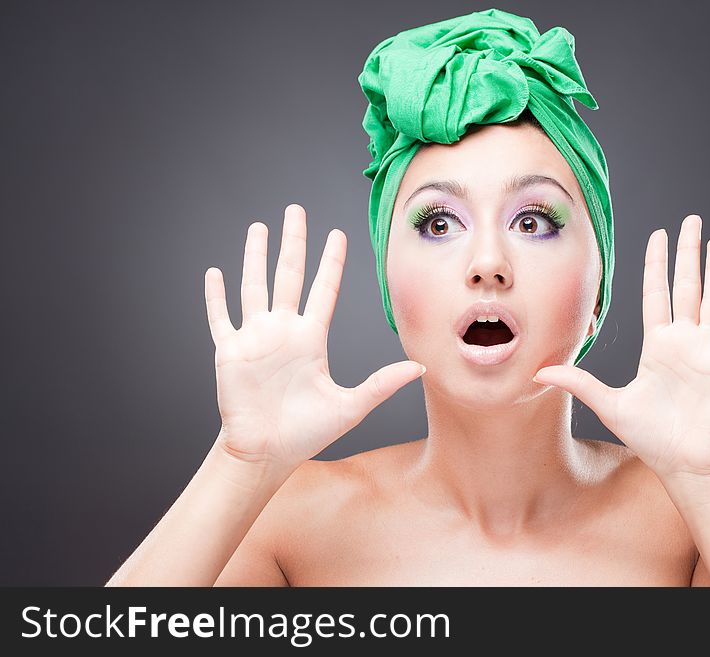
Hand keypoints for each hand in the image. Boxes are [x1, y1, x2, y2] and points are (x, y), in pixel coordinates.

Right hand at [204, 204, 424, 470]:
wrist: (267, 453)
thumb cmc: (306, 433)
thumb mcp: (351, 406)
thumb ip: (382, 383)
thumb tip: (420, 368)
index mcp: (311, 339)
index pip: (323, 289)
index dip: (330, 261)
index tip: (337, 234)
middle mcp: (283, 331)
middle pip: (288, 275)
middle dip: (293, 242)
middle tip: (296, 211)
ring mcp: (255, 339)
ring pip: (254, 286)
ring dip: (255, 257)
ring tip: (258, 228)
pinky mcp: (230, 352)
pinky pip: (221, 318)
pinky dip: (216, 296)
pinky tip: (214, 272)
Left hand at [533, 214, 709, 479]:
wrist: (683, 463)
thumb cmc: (651, 436)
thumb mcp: (608, 403)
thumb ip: (578, 382)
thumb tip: (538, 371)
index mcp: (658, 346)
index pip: (657, 293)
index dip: (657, 264)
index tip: (658, 236)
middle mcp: (684, 342)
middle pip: (686, 286)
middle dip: (688, 253)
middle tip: (691, 221)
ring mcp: (708, 352)